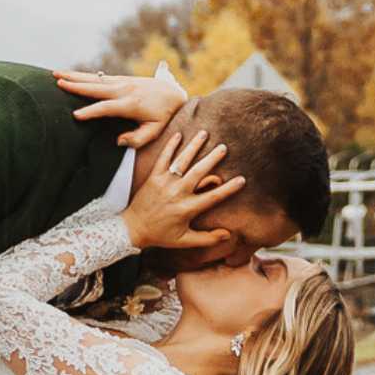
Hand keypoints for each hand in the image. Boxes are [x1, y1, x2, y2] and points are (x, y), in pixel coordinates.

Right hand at [53, 64, 191, 148]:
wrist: (174, 94)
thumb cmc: (164, 116)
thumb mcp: (155, 131)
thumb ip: (137, 138)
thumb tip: (118, 141)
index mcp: (131, 104)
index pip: (107, 108)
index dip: (91, 112)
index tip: (74, 115)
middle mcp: (125, 90)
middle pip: (96, 87)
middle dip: (76, 85)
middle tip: (57, 82)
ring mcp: (123, 82)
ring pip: (95, 78)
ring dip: (75, 76)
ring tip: (56, 73)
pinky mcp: (122, 79)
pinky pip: (99, 77)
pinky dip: (84, 75)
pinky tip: (72, 75)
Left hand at [122, 119, 242, 257]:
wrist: (133, 228)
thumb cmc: (160, 235)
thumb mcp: (185, 240)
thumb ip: (208, 238)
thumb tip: (229, 234)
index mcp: (187, 208)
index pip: (213, 196)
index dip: (229, 189)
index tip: (242, 179)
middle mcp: (177, 193)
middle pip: (198, 172)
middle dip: (212, 158)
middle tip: (224, 147)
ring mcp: (164, 183)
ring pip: (182, 161)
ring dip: (193, 146)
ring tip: (204, 134)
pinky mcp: (153, 177)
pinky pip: (162, 159)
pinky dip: (170, 146)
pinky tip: (178, 135)